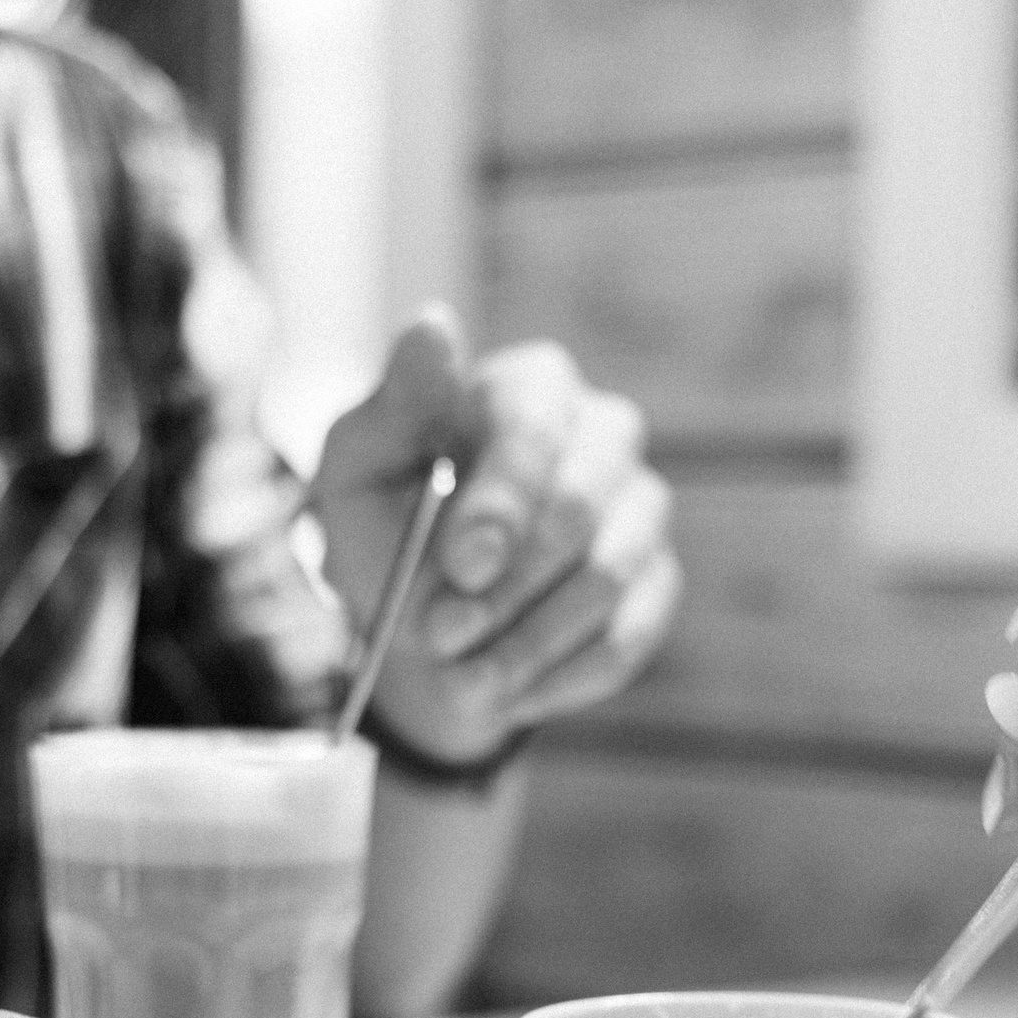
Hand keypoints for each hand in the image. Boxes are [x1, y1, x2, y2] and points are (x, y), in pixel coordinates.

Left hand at [312, 310, 681, 763]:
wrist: (424, 623)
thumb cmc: (387, 526)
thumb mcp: (361, 468)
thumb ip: (395, 406)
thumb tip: (434, 326)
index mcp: (531, 388)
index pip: (533, 430)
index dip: (501, 503)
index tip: (462, 567)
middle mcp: (602, 435)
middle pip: (581, 509)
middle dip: (506, 587)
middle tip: (441, 636)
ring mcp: (640, 510)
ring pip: (607, 581)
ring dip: (525, 644)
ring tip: (460, 679)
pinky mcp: (657, 584)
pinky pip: (626, 639)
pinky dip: (557, 678)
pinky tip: (504, 691)